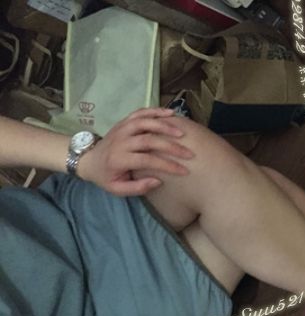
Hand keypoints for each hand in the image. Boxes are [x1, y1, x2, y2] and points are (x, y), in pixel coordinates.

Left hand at [78, 108, 194, 196]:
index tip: (184, 171)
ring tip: (182, 133)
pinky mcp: (124, 121)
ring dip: (165, 126)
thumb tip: (158, 181)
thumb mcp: (117, 189)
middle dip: (171, 146)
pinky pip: (141, 113)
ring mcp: (122, 128)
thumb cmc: (106, 176)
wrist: (88, 159)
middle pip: (149, 140)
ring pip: (145, 122)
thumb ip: (138, 188)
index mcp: (119, 159)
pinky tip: (171, 113)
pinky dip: (156, 111)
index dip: (167, 165)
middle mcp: (121, 141)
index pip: (147, 160)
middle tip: (189, 153)